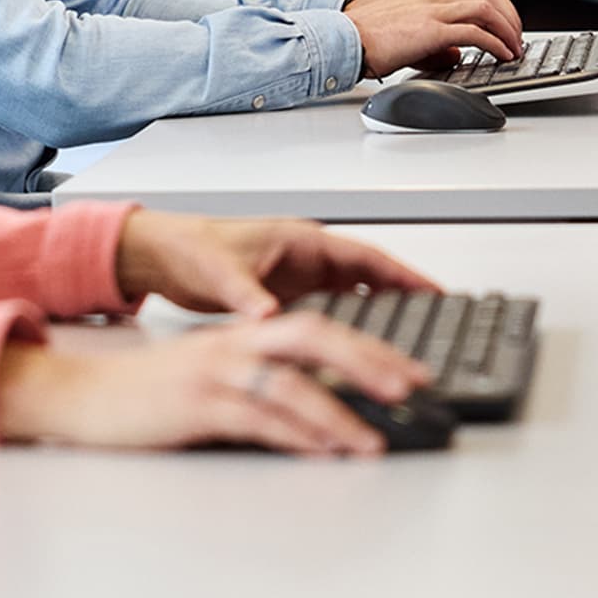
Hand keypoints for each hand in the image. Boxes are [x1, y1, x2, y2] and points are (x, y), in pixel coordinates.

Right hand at [0, 313, 431, 456]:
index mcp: (241, 335)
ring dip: (339, 413)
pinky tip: (320, 453)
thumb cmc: (146, 395)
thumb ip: (261, 387)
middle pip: (313, 336)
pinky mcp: (195, 405)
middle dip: (368, 361)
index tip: (409, 370)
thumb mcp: (210, 378)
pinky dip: (295, 436)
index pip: (316, 326)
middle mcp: (232, 345)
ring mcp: (213, 372)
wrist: (80, 396)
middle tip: (412, 388)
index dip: (367, 344)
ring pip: (291, 382)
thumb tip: (325, 413)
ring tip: (375, 441)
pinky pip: (256, 418)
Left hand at [115, 211, 440, 318]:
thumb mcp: (219, 271)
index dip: (404, 275)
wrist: (162, 256)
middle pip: (370, 279)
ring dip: (379, 318)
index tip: (435, 293)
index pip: (367, 256)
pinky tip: (360, 355)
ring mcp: (298, 279)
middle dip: (403, 301)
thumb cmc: (190, 248)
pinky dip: (350, 330)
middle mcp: (305, 259)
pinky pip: (330, 315)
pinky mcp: (286, 299)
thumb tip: (268, 316)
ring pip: (353, 299)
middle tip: (435, 327)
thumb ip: (246, 294)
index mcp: (300, 242)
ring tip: (407, 347)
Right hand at [344, 0, 522, 76]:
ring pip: (489, 10)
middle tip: (517, 40)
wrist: (342, 36)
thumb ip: (436, 37)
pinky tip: (501, 55)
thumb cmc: (367, 34)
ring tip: (514, 49)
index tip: (509, 28)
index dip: (503, 9)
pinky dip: (495, 44)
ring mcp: (433, 7)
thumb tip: (457, 53)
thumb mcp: (408, 26)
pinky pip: (476, 32)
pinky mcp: (431, 28)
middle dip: (512, 19)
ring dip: (509, 31)